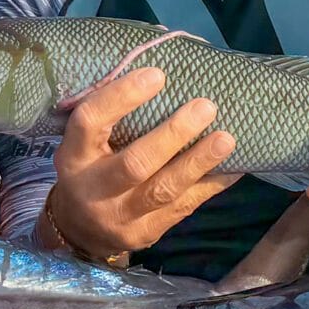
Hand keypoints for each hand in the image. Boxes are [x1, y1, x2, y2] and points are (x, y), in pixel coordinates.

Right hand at [44, 65, 239, 263]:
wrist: (80, 231)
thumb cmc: (88, 170)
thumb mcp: (82, 145)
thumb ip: (109, 119)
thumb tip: (162, 76)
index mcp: (73, 157)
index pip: (91, 123)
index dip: (122, 97)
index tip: (157, 75)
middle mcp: (94, 190)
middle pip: (135, 164)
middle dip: (173, 135)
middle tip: (205, 107)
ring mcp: (121, 217)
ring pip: (164, 190)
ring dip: (198, 162)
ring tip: (226, 139)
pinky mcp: (147, 233)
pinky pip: (185, 206)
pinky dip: (212, 184)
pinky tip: (235, 166)